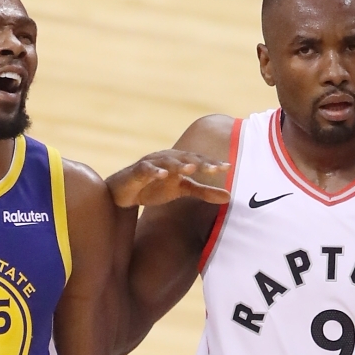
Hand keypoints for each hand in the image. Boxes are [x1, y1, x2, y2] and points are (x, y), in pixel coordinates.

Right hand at [106, 150, 229, 207]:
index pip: (198, 160)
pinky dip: (154, 171)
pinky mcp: (136, 171)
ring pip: (167, 161)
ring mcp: (151, 163)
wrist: (124, 193)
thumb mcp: (181, 190)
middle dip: (200, 162)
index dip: (211, 163)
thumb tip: (230, 197)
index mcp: (179, 161)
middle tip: (215, 168)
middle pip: (186, 158)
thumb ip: (204, 192)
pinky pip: (146, 169)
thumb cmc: (154, 188)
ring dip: (179, 164)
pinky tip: (163, 175)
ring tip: (191, 169)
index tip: (227, 167)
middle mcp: (167, 158)